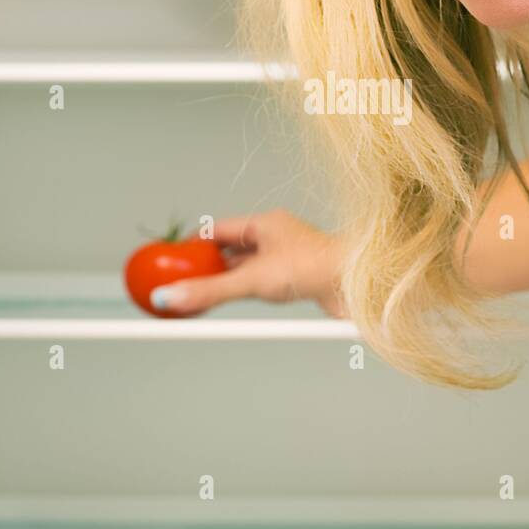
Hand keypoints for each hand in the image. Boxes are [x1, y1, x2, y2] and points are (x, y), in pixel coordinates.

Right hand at [147, 208, 347, 317]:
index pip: (217, 231)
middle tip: (181, 285)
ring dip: (226, 283)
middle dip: (206, 268)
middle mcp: (276, 238)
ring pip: (245, 270)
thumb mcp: (252, 280)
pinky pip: (262, 284)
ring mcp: (288, 259)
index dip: (193, 246)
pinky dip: (246, 293)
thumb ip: (210, 291)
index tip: (173, 261)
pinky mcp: (298, 280)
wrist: (358, 285)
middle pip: (229, 252)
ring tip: (201, 298)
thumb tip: (171, 298)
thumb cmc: (315, 268)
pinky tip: (236, 304)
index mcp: (265, 224)